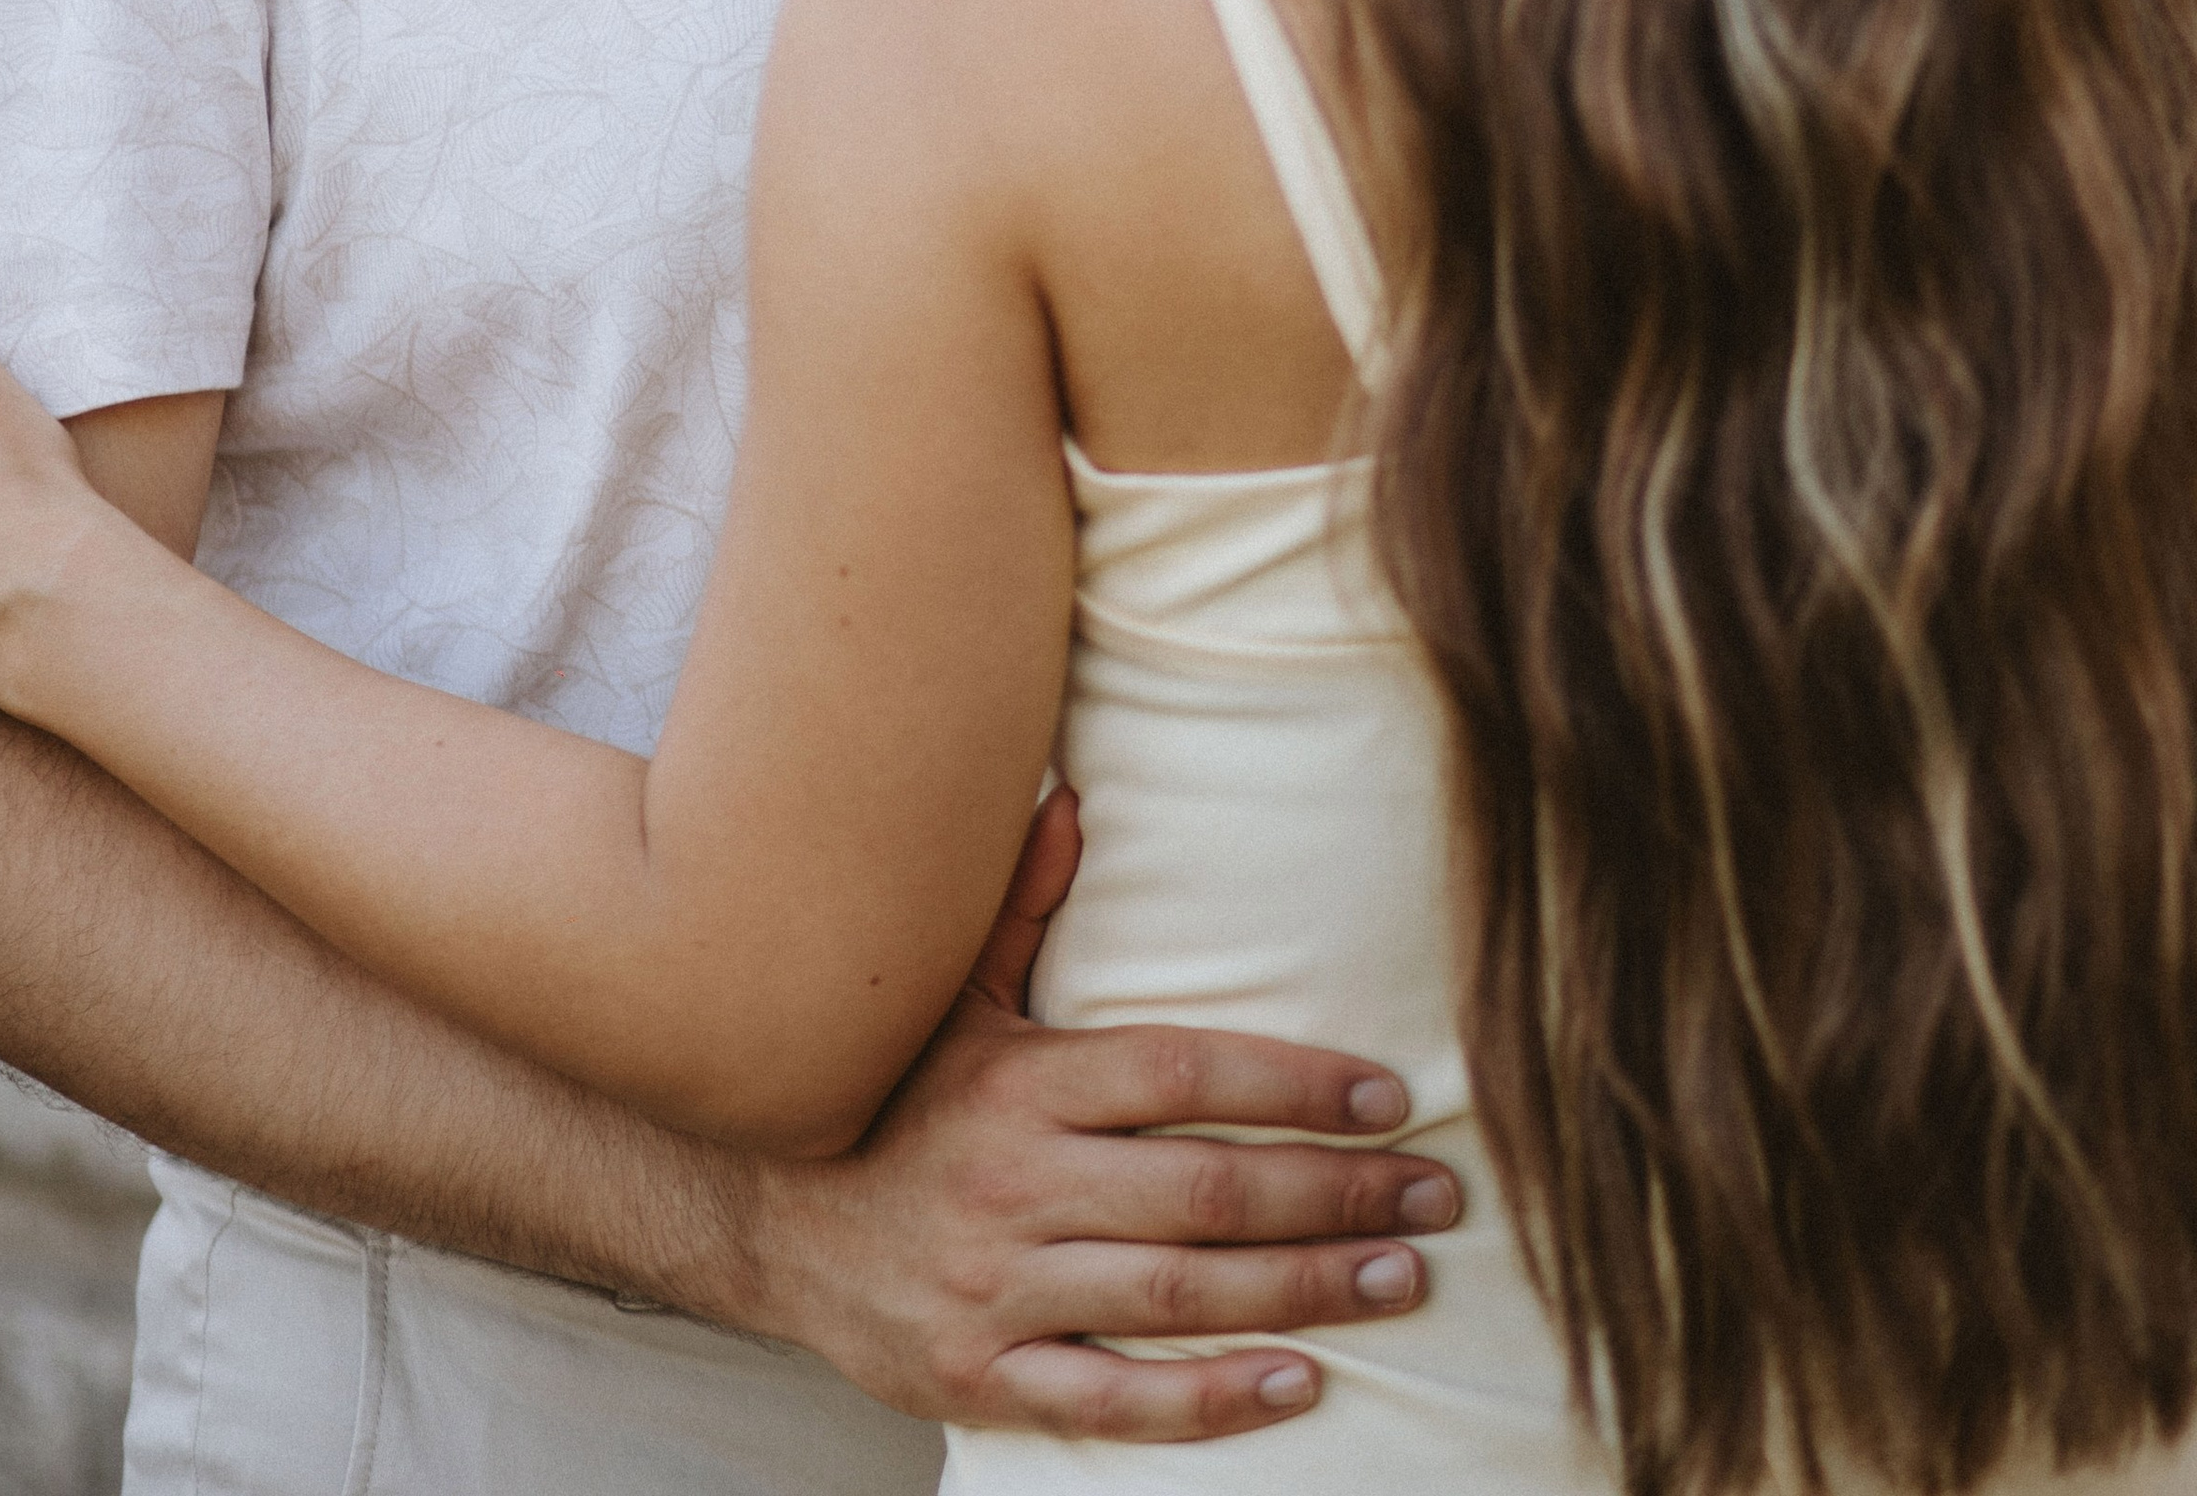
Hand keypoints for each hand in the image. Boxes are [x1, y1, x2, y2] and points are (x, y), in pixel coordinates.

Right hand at [701, 790, 1459, 1439]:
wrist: (758, 1218)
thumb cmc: (885, 1097)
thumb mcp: (945, 996)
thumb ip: (1019, 906)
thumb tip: (1071, 798)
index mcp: (1026, 1083)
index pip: (1186, 1074)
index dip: (1295, 1083)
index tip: (1390, 1096)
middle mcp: (1019, 1183)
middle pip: (1207, 1189)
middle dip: (1336, 1192)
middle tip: (1438, 1196)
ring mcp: (1001, 1287)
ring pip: (1178, 1293)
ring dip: (1305, 1289)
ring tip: (1402, 1276)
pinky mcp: (983, 1377)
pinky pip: (1111, 1398)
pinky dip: (1208, 1398)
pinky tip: (1297, 1382)